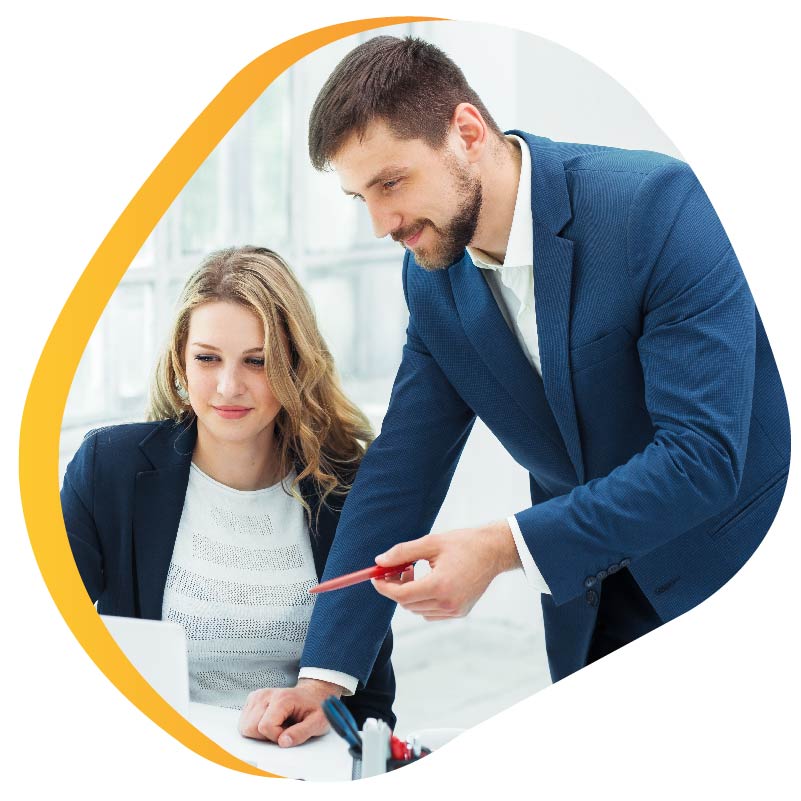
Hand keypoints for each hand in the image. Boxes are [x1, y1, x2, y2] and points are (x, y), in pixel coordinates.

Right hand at [237, 678, 342, 746]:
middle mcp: (266, 694)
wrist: (312, 695)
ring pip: (245, 726)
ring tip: (278, 724)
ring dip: (260, 732)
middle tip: (284, 728)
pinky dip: (256, 726)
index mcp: (282, 698)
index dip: (276, 736)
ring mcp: (258, 696)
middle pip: (250, 727)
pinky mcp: (253, 699)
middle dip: (266, 736)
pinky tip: (271, 721)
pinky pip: (245, 722)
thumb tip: (283, 742)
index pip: (265, 727)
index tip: (289, 732)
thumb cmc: (315, 708)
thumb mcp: (317, 722)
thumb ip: (301, 733)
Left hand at [371, 520, 520, 619]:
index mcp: (440, 585)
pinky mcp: (460, 613)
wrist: (493, 552)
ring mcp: (455, 610)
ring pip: (417, 609)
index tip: (376, 577)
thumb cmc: (463, 544)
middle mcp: (448, 603)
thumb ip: (403, 552)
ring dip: (409, 594)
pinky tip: (428, 582)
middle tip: (395, 568)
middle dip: (396, 587)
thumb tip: (379, 561)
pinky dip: (422, 601)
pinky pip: (430, 613)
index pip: (402, 595)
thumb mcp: (431, 543)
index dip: (384, 587)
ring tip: (414, 571)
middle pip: (407, 604)